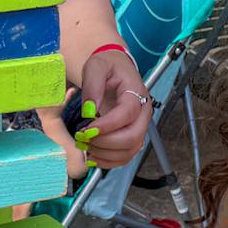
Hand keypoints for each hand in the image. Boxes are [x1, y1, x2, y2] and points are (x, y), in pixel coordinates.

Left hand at [79, 48, 149, 168]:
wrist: (114, 68)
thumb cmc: (107, 66)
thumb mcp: (96, 66)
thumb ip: (92, 85)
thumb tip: (89, 111)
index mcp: (136, 93)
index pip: (127, 114)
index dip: (107, 126)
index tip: (86, 130)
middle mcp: (143, 113)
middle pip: (133, 137)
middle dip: (106, 143)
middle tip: (84, 139)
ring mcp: (139, 126)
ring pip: (130, 150)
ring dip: (105, 154)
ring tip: (85, 146)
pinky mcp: (132, 137)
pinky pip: (125, 156)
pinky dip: (109, 161)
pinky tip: (92, 155)